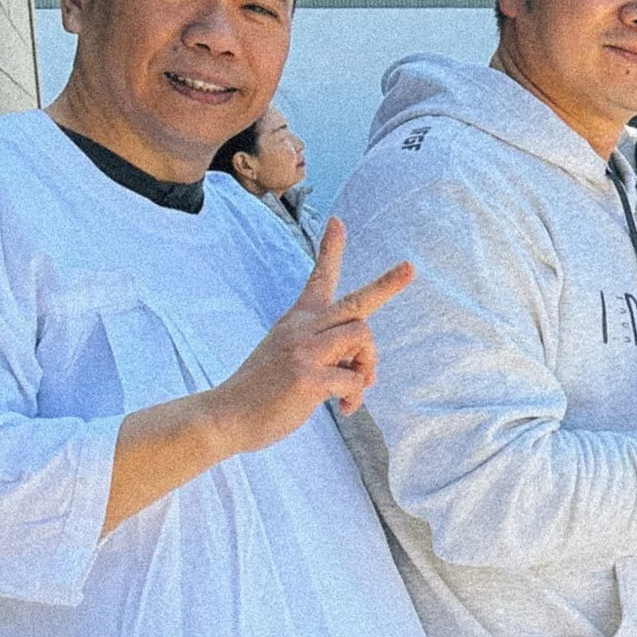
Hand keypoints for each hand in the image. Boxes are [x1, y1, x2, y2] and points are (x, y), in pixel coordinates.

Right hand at [210, 216, 409, 449]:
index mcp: (297, 320)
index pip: (318, 278)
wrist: (226, 415)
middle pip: (357, 302)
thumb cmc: (262, 392)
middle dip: (387, 285)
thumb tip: (368, 372)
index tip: (338, 221)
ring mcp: (304, 350)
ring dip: (368, 366)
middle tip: (410, 268)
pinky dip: (355, 396)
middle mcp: (302, 328)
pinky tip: (342, 408)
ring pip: (363, 336)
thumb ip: (330, 357)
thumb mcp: (292, 360)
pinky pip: (354, 380)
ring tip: (354, 389)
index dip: (330, 249)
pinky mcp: (308, 376)